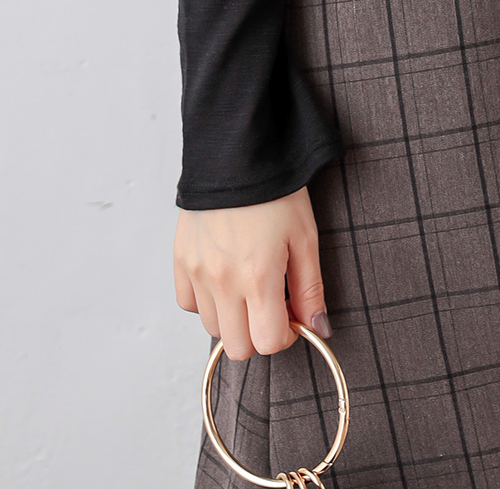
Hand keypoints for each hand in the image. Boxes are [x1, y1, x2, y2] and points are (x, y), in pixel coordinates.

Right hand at [174, 187, 331, 361]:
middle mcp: (223, 281)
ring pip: (212, 328)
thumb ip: (310, 288)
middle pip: (239, 347)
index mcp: (258, 277)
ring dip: (233, 318)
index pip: (269, 342)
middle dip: (259, 333)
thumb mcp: (305, 236)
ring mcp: (197, 272)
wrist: (238, 152)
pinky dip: (206, 300)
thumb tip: (318, 329)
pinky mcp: (180, 260)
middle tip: (271, 303)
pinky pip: (189, 304)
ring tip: (247, 284)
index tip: (291, 314)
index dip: (287, 334)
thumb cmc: (276, 191)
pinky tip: (223, 276)